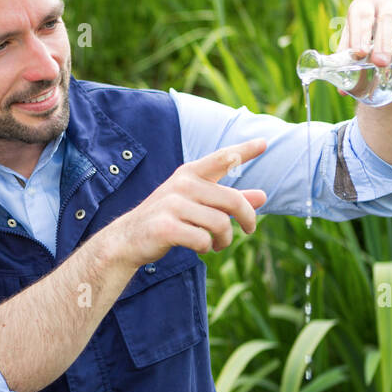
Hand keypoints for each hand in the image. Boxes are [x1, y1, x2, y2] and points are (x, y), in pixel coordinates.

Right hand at [107, 139, 267, 266]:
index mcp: (189, 174)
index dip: (244, 151)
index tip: (264, 143)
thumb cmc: (168, 219)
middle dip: (247, 218)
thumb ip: (229, 199)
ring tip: (216, 244)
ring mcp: (172, 205)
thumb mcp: (198, 205)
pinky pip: (203, 240)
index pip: (222, 158)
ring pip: (220, 224)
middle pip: (232, 200)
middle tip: (250, 230)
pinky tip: (199, 248)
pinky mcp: (166, 227)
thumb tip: (263, 196)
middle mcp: (182, 184)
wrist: (127, 239)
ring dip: (224, 239)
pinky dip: (206, 248)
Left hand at [341, 0, 391, 83]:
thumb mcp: (351, 52)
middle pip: (389, 17)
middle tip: (379, 62)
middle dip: (384, 41)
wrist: (387, 50)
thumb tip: (342, 90)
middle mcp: (387, 3)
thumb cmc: (362, 47)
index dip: (360, 32)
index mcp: (364, 4)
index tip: (360, 53)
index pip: (361, 14)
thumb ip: (345, 65)